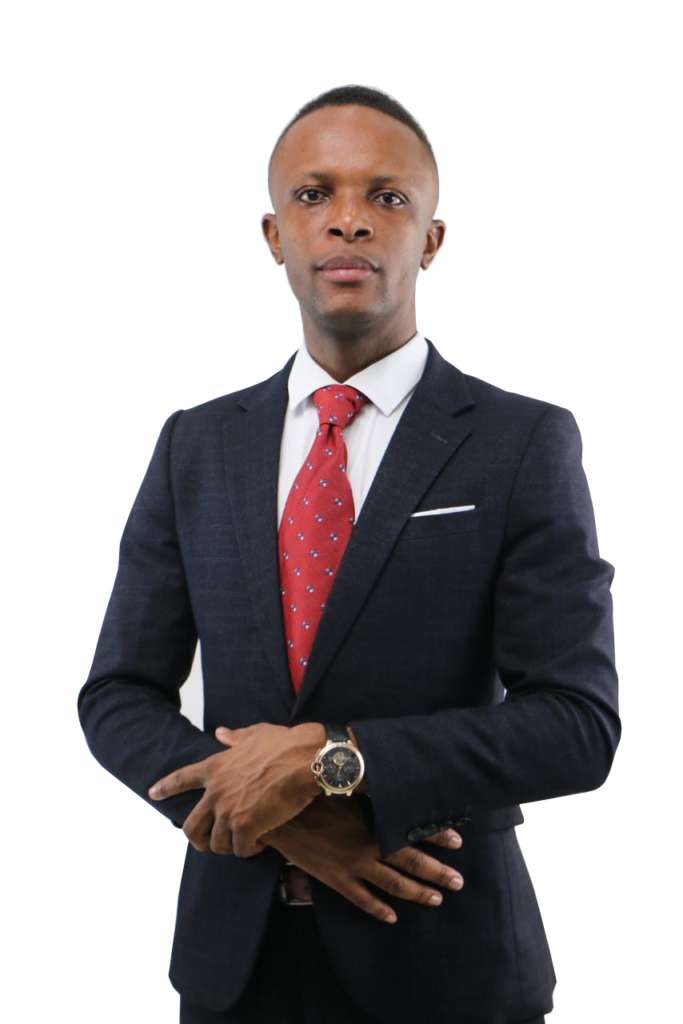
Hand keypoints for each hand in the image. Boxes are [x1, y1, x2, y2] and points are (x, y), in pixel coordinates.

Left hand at [147, 722, 322, 856]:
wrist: (305, 759)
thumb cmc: (285, 744)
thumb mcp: (256, 734)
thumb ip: (235, 737)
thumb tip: (221, 733)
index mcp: (215, 767)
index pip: (182, 778)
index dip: (166, 787)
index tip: (153, 793)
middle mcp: (216, 791)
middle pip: (191, 826)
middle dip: (198, 839)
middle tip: (209, 843)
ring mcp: (229, 810)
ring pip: (215, 843)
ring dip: (228, 847)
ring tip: (243, 843)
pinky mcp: (246, 826)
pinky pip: (239, 850)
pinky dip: (248, 850)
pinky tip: (258, 844)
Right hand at [261, 794, 464, 924]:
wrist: (279, 818)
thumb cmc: (312, 797)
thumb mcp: (344, 789)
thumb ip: (369, 791)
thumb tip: (388, 777)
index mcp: (371, 822)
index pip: (411, 830)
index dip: (436, 835)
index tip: (458, 841)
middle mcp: (367, 847)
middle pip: (410, 862)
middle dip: (437, 872)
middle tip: (459, 882)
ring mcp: (352, 867)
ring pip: (392, 885)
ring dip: (417, 893)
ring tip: (437, 900)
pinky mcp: (336, 880)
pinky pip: (362, 900)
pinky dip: (379, 910)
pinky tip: (393, 917)